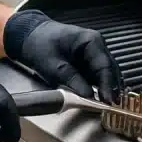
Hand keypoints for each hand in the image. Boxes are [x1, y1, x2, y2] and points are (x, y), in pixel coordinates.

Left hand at [3, 10, 123, 103]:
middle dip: (111, 88)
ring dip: (107, 88)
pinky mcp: (88, 61)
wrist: (30, 36)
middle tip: (111, 106)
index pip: (104, 65)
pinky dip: (99, 85)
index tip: (108, 101)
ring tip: (108, 105)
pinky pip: (97, 74)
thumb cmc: (40, 45)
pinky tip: (100, 98)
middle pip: (109, 69)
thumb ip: (72, 79)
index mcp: (91, 40)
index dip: (108, 85)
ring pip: (106, 73)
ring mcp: (94, 53)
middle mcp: (97, 45)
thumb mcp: (52, 65)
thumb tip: (88, 95)